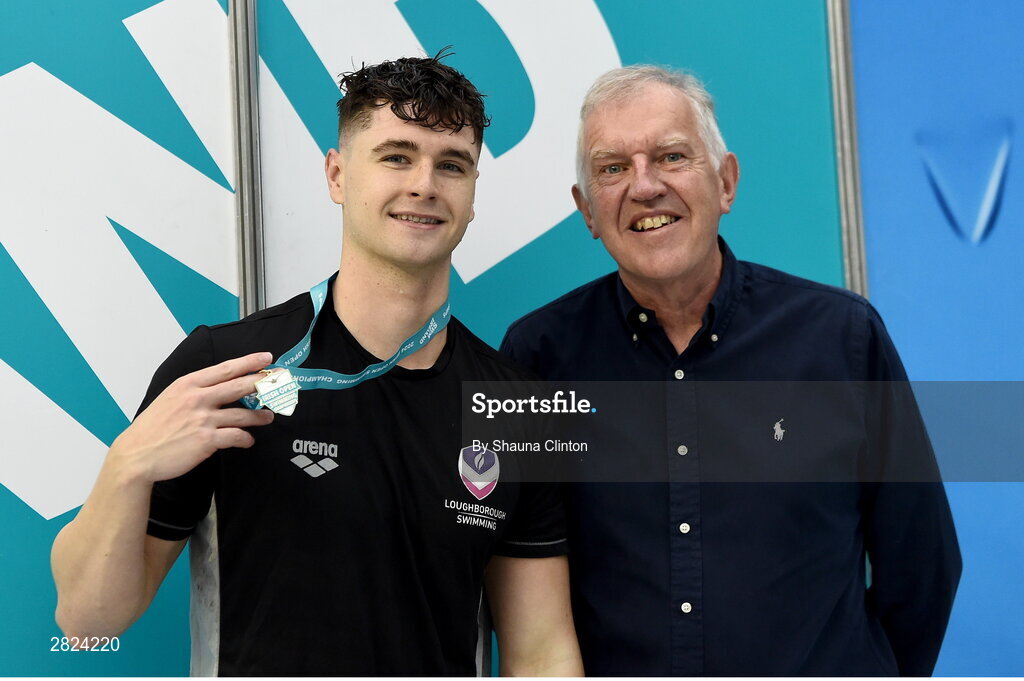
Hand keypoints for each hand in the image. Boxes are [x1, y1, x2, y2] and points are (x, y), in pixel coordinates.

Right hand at [111, 352, 276, 482]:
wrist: (136, 455)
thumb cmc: (152, 428)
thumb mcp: (170, 398)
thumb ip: (194, 391)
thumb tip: (218, 388)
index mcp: (188, 384)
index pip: (226, 368)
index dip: (249, 362)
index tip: (266, 358)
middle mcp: (197, 398)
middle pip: (240, 385)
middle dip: (264, 382)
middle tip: (279, 381)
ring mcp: (203, 419)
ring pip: (243, 413)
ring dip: (260, 416)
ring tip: (268, 417)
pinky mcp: (207, 440)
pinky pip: (237, 436)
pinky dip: (246, 439)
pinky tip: (248, 440)